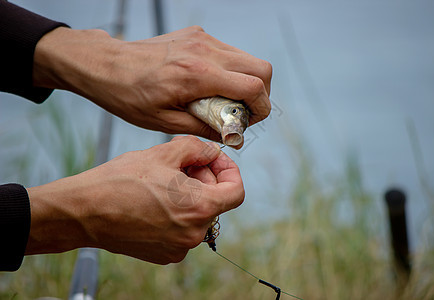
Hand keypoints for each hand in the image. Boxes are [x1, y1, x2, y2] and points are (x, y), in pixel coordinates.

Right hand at [25, 136, 243, 263]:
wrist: (84, 211)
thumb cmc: (120, 181)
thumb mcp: (163, 152)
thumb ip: (197, 148)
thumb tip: (210, 152)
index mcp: (200, 207)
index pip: (236, 191)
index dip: (229, 170)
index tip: (213, 160)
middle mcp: (194, 233)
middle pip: (215, 201)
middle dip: (205, 178)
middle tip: (183, 163)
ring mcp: (179, 247)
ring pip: (197, 215)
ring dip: (190, 195)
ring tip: (165, 179)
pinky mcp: (163, 254)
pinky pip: (182, 230)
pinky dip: (177, 212)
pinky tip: (156, 198)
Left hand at [33, 26, 271, 141]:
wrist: (107, 65)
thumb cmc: (130, 96)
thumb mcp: (166, 122)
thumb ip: (205, 128)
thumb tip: (233, 136)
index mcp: (197, 74)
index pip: (253, 86)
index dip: (261, 108)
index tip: (249, 122)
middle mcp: (205, 50)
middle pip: (261, 68)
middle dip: (261, 94)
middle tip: (242, 113)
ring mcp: (202, 38)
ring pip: (247, 59)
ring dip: (246, 82)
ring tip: (226, 101)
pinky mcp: (197, 34)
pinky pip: (228, 52)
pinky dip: (231, 70)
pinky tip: (211, 85)